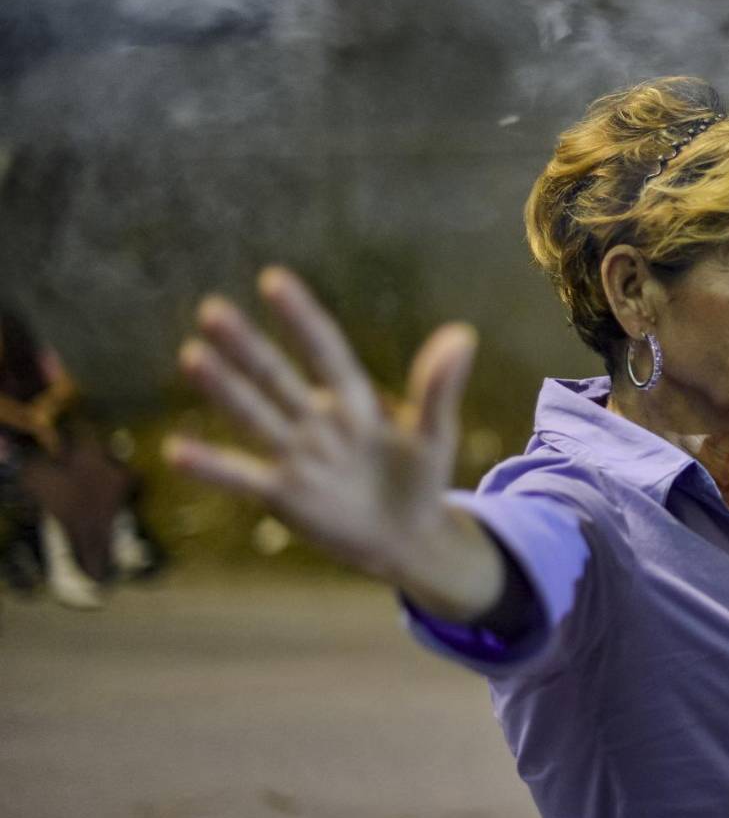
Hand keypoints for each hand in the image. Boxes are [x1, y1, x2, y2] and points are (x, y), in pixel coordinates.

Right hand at [164, 267, 478, 585]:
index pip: (324, 351)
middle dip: (247, 346)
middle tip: (211, 309)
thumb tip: (463, 334)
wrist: (407, 537)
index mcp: (354, 400)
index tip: (273, 280)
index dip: (302, 318)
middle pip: (277, 376)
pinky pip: (242, 477)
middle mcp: (316, 420)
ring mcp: (296, 455)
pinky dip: (212, 465)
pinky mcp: (283, 494)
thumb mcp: (435, 432)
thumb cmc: (421, 477)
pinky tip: (175, 450)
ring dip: (225, 389)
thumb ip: (439, 387)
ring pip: (255, 416)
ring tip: (192, 355)